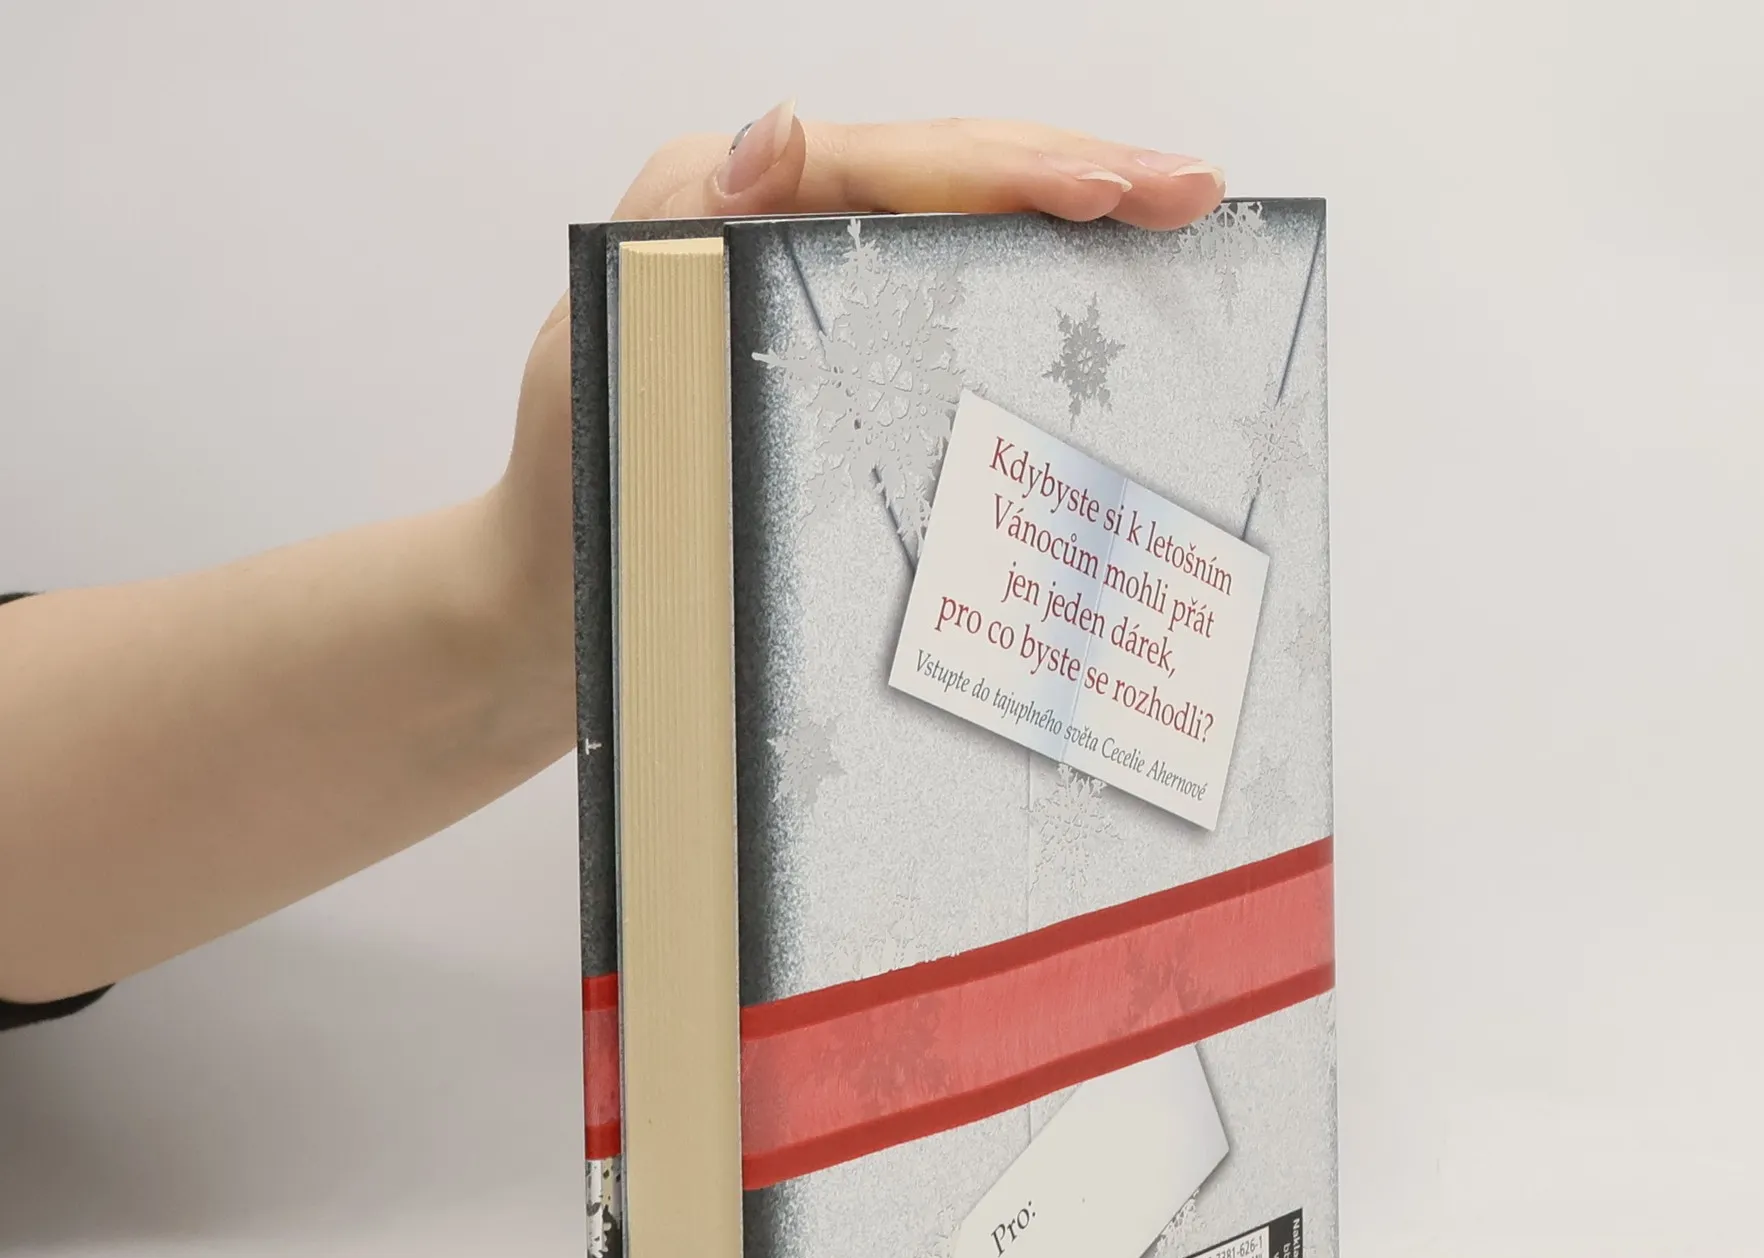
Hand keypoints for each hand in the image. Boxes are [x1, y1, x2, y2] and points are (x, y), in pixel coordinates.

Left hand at [491, 110, 1226, 700]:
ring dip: (1077, 226)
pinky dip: (1034, 300)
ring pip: (967, 236)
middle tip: (1195, 190)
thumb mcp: (600, 353)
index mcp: (725, 208)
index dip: (1010, 171)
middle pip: (952, 177)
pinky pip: (951, 311)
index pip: (893, 167)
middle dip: (1081, 174)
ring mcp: (818, 297)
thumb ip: (678, 237)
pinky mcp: (845, 366)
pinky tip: (1109, 305)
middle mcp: (779, 232)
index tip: (1113, 191)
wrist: (556, 608)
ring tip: (1177, 221)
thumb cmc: (574, 498)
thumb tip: (775, 132)